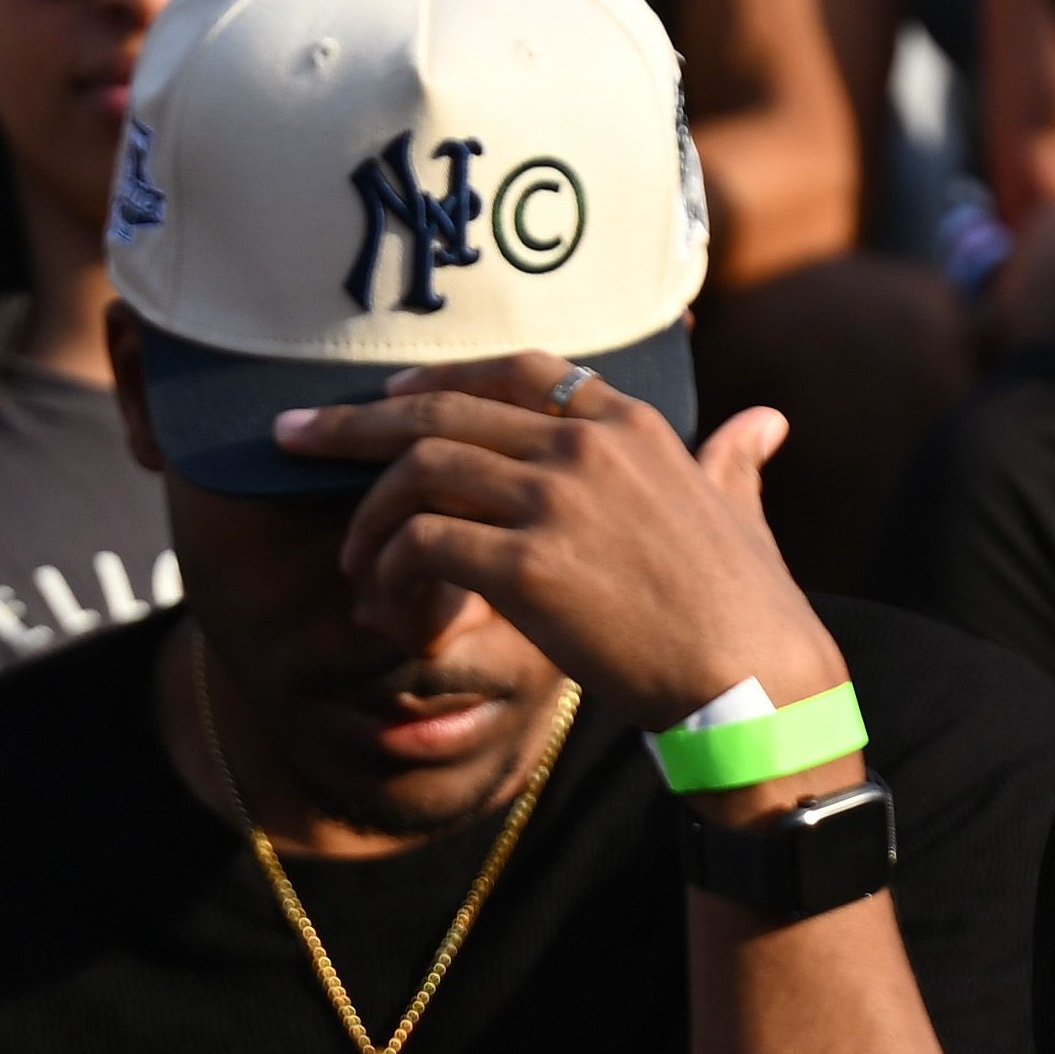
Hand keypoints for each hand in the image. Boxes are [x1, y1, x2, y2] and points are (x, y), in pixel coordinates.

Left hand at [257, 360, 848, 758]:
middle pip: (441, 409)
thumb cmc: (748, 611)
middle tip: (292, 439)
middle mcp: (585, 444)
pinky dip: (389, 576)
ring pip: (418, 474)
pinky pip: (422, 547)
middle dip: (353, 425)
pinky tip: (386, 615)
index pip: (514, 369)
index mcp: (628, 422)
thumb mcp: (742, 511)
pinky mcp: (528, 565)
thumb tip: (762, 424)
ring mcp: (555, 499)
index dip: (438, 382)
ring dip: (368, 522)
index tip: (386, 400)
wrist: (757, 683)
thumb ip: (733, 460)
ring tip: (353, 571)